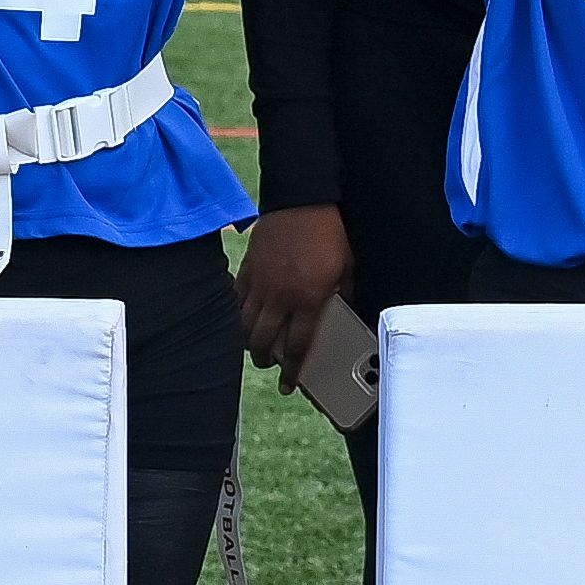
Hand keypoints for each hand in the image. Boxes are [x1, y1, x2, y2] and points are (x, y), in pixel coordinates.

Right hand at [234, 205, 352, 371]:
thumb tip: (344, 308)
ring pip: (245, 324)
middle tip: (269, 365)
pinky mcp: (248, 268)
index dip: (293, 370)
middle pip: (265, 341)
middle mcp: (281, 297)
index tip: (289, 385)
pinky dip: (238, 311)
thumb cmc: (328, 232)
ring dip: (248, 340)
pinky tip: (242, 316)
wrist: (302, 200)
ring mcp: (260, 283)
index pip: (298, 346)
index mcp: (309, 300)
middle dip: (265, 360)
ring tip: (254, 346)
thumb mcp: (348, 265)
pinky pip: (236, 298)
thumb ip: (344, 292)